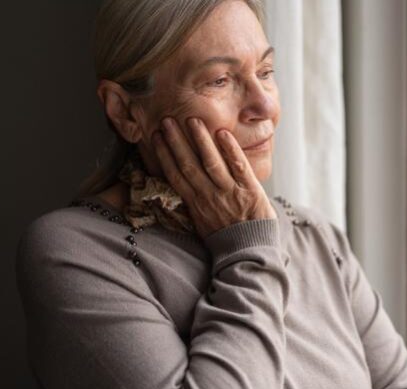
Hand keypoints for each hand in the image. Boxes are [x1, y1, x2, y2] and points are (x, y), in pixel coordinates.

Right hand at [152, 116, 276, 240]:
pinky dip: (231, 150)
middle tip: (167, 120)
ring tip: (193, 120)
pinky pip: (239, 166)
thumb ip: (193, 200)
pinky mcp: (250, 190)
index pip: (175, 174)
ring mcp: (229, 192)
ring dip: (201, 140)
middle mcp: (209, 196)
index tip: (156, 136)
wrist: (250, 250)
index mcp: (195, 203)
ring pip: (211, 162)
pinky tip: (223, 133)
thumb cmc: (226, 235)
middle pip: (189, 164)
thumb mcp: (202, 220)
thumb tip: (181, 183)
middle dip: (177, 141)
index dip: (164, 154)